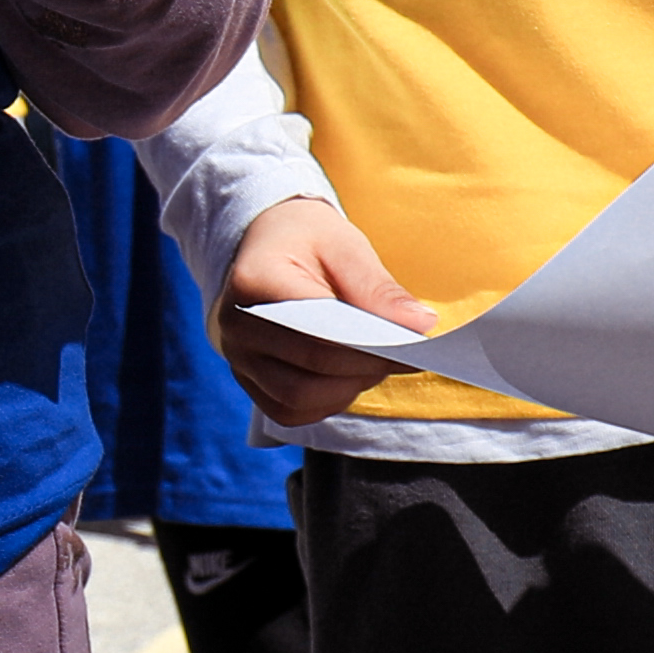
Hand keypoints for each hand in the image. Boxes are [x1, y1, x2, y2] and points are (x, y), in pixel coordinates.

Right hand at [215, 197, 434, 426]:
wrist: (265, 246)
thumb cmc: (307, 241)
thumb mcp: (345, 246)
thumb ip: (377, 287)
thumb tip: (420, 326)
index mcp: (253, 283)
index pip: (316, 332)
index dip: (369, 347)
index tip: (412, 346)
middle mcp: (234, 327)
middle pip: (309, 372)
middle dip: (365, 370)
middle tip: (401, 357)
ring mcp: (237, 358)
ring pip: (298, 400)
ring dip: (347, 389)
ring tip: (373, 364)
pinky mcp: (248, 381)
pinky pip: (289, 411)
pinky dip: (326, 402)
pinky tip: (345, 377)